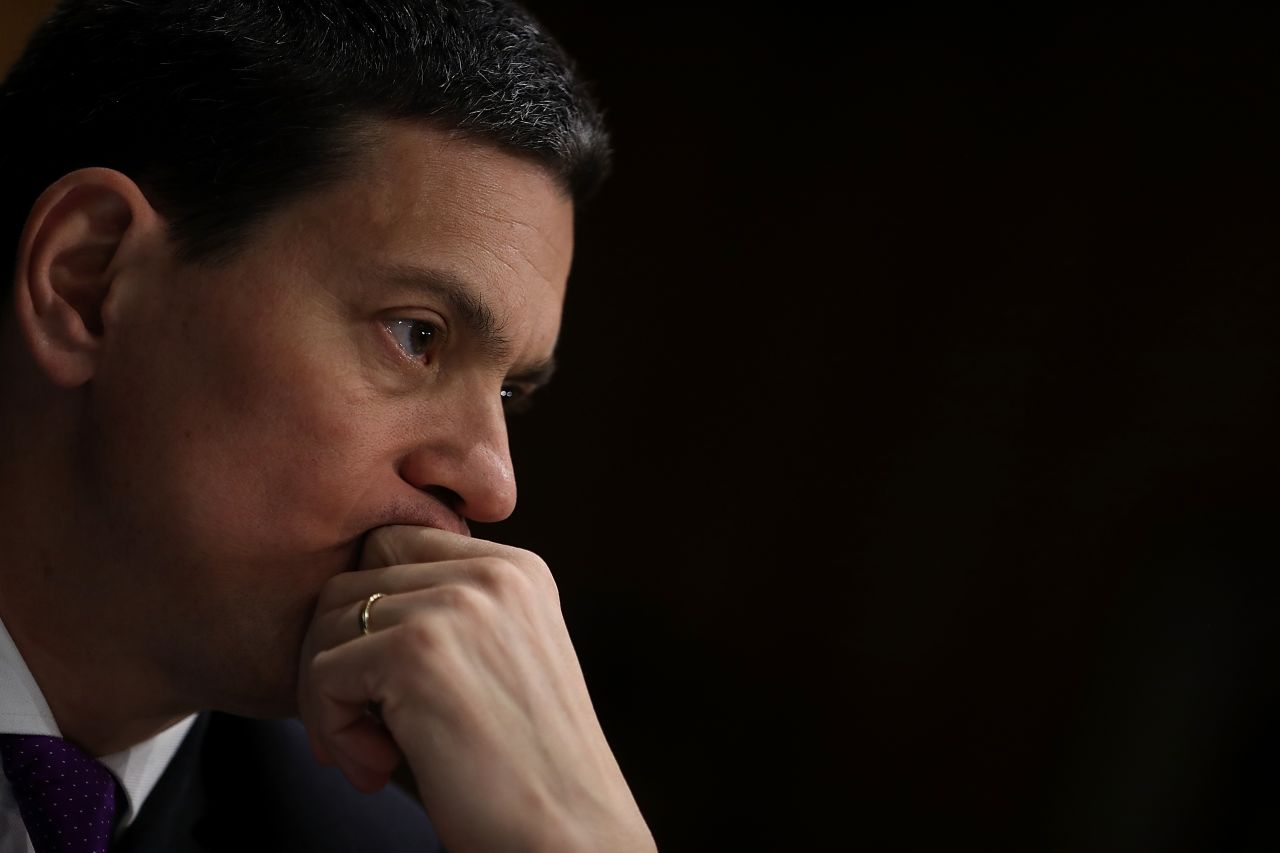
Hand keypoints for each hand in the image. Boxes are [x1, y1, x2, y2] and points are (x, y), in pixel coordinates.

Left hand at [298, 525, 655, 851]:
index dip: (367, 611)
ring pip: (327, 622)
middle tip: (366, 729)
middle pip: (352, 577)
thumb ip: (445, 617)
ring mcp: (456, 605)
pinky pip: (323, 672)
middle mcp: (492, 572)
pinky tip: (378, 768)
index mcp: (517, 569)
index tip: (383, 686)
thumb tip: (338, 605)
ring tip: (374, 756)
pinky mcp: (417, 650)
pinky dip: (332, 731)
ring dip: (328, 699)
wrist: (570, 837)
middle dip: (337, 655)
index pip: (395, 543)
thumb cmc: (524, 772)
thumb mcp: (498, 663)